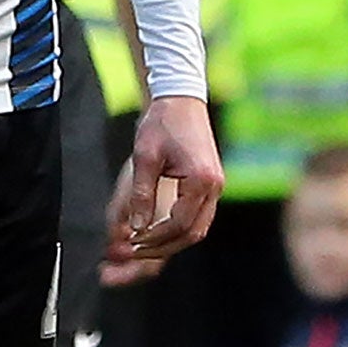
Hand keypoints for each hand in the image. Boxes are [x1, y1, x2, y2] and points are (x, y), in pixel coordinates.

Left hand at [101, 95, 222, 280]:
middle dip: (164, 246)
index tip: (132, 242)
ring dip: (172, 240)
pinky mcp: (211, 183)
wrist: (180, 97)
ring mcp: (216, 186)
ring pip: (198, 228)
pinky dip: (180, 228)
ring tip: (144, 243)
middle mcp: (215, 186)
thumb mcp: (145, 158)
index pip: (179, 224)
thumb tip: (136, 229)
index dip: (154, 238)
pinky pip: (199, 216)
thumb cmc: (162, 123)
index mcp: (201, 180)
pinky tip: (157, 228)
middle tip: (135, 249)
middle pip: (193, 233)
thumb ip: (141, 195)